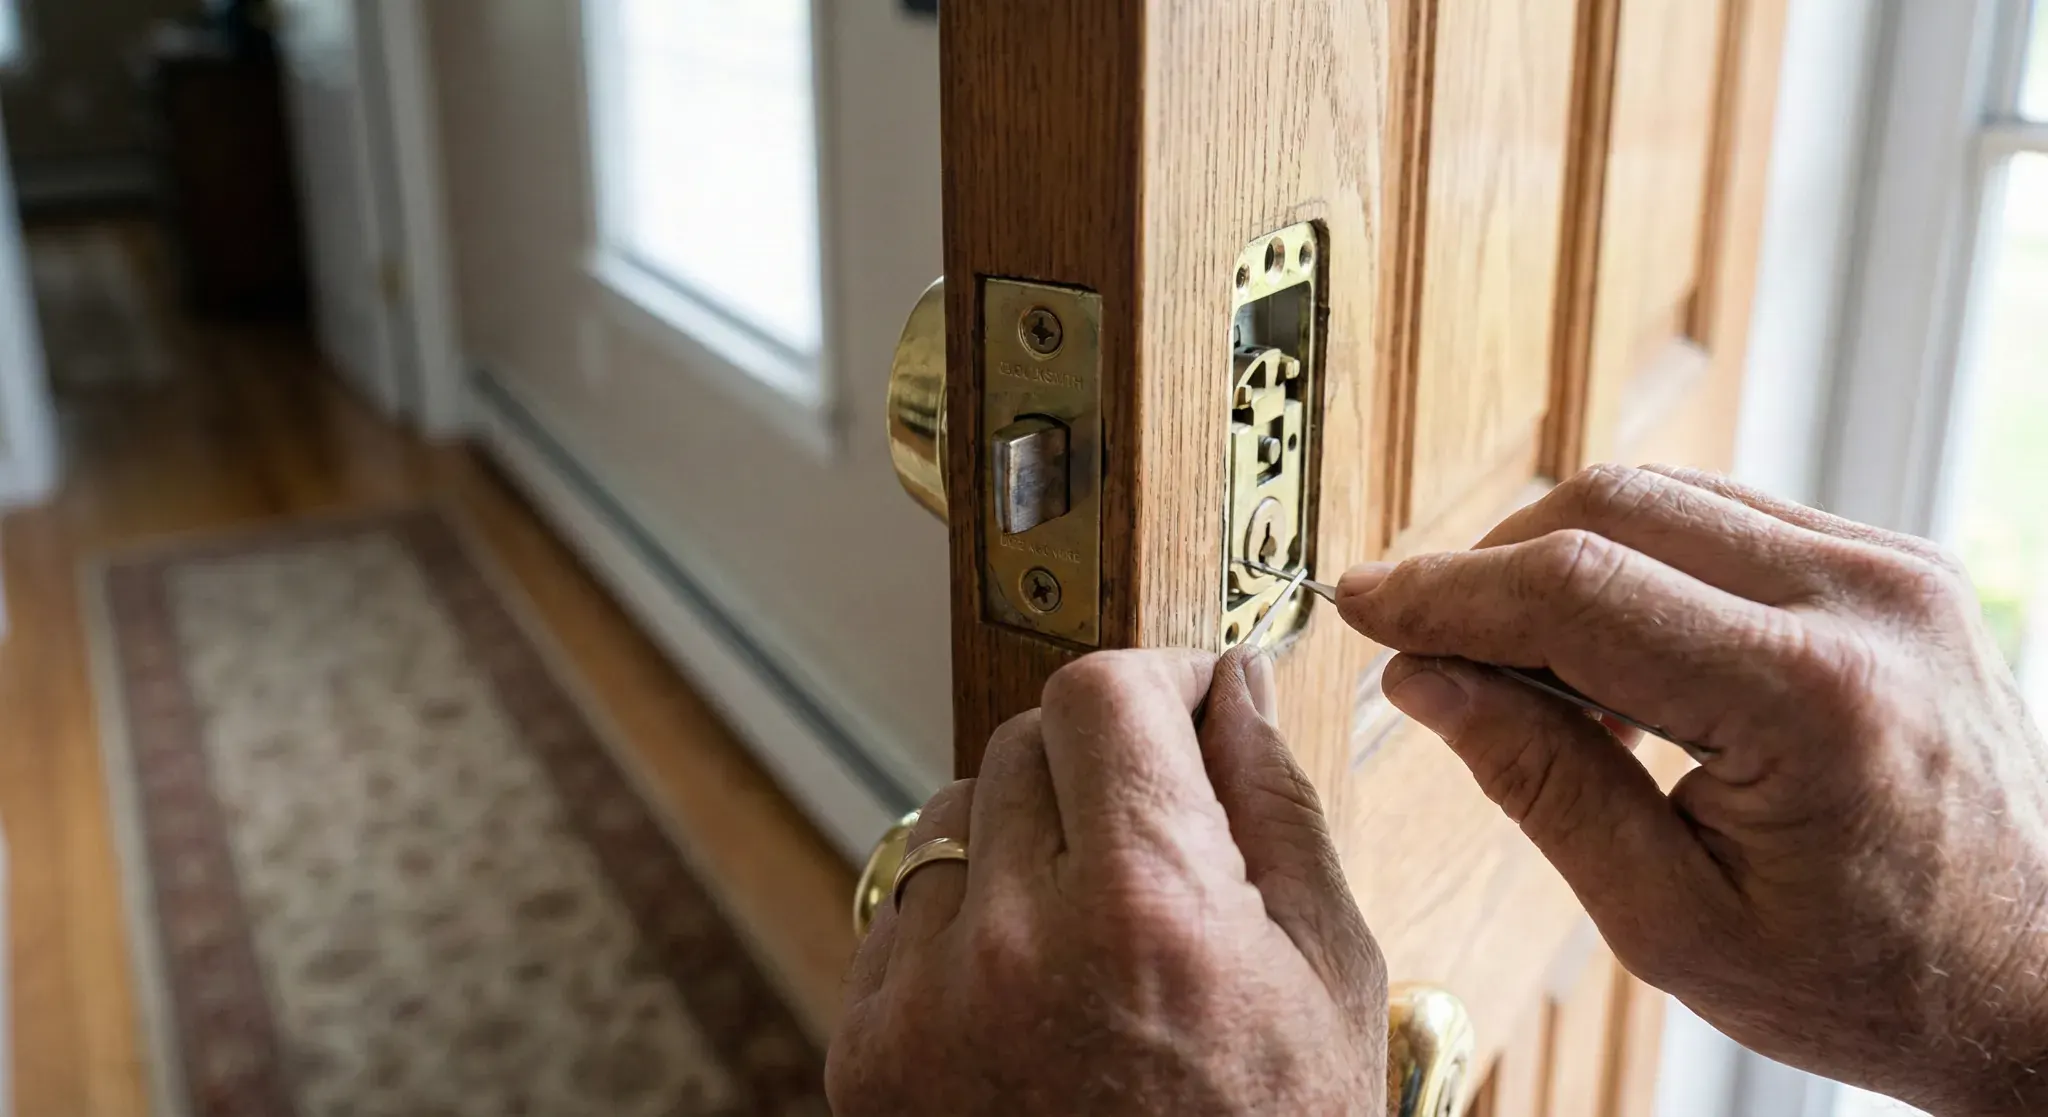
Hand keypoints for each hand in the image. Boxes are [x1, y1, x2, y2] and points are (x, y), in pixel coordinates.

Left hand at [827, 648, 1387, 1115]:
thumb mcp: (1326, 973)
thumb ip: (1275, 801)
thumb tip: (1230, 684)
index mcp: (1148, 911)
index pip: (1104, 693)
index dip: (1157, 679)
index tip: (1185, 700)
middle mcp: (1014, 945)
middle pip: (1024, 741)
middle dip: (1099, 763)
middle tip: (1159, 834)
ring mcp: (924, 1004)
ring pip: (952, 815)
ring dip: (1021, 836)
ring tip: (1095, 930)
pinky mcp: (866, 1055)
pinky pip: (904, 913)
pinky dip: (965, 922)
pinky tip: (1036, 992)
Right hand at [1337, 464, 2047, 1115]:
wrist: (2036, 982)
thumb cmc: (1875, 978)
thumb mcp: (1675, 923)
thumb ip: (1542, 785)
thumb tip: (1428, 681)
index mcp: (1813, 701)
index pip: (1575, 589)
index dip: (1446, 591)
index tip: (1366, 603)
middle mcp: (1866, 602)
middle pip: (1613, 506)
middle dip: (1492, 566)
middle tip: (1427, 644)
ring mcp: (1893, 570)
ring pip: (1664, 495)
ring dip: (1562, 560)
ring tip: (1524, 668)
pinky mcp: (1895, 567)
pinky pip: (1724, 517)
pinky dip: (1638, 563)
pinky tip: (1613, 654)